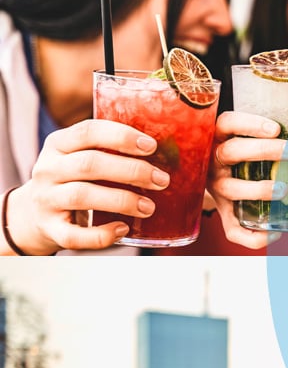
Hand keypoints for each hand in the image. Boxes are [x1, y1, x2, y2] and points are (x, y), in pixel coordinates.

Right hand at [6, 119, 168, 253]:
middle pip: (90, 164)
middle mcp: (48, 169)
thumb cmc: (74, 180)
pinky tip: (124, 229)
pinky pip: (75, 235)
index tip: (151, 146)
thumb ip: (112, 151)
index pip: (88, 131)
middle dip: (131, 171)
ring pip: (82, 195)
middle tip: (161, 180)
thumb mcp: (83, 157)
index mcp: (59, 144)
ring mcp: (46, 199)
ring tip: (149, 207)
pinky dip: (101, 235)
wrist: (33, 214)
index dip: (121, 136)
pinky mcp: (50, 229)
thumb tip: (173, 152)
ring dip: (121, 200)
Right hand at [208, 111, 287, 248]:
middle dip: (264, 151)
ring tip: (283, 190)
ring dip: (258, 189)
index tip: (276, 129)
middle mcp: (215, 162)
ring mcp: (217, 189)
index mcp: (221, 138)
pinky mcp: (224, 213)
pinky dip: (252, 237)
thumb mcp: (249, 137)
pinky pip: (232, 230)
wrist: (216, 177)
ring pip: (231, 188)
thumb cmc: (245, 153)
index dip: (249, 125)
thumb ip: (276, 134)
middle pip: (232, 152)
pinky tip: (275, 234)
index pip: (228, 124)